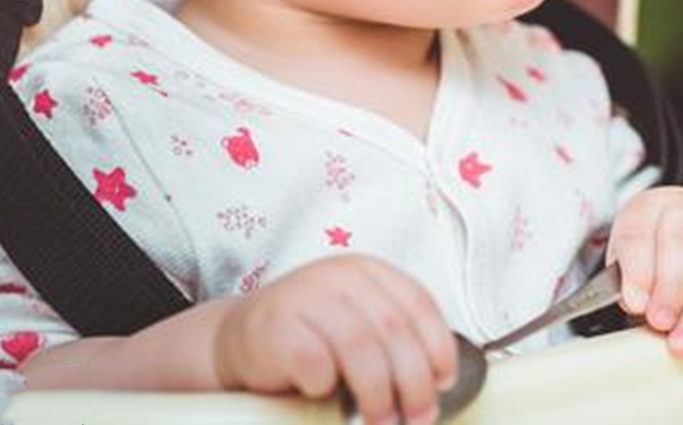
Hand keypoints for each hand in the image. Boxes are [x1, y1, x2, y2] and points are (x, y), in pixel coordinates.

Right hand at [212, 255, 456, 424]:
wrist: (239, 338)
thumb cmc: (309, 336)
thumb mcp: (358, 323)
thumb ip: (394, 338)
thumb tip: (436, 384)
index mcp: (369, 271)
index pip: (419, 304)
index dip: (438, 348)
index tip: (443, 383)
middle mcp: (340, 276)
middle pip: (394, 330)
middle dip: (414, 382)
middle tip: (418, 417)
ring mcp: (306, 296)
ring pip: (360, 348)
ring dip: (378, 394)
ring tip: (381, 420)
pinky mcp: (276, 325)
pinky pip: (315, 363)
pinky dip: (327, 386)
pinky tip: (325, 394)